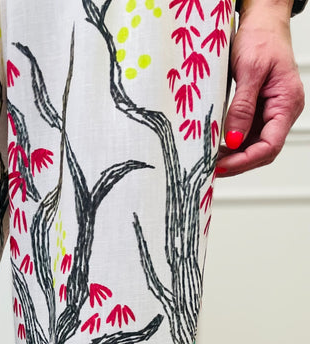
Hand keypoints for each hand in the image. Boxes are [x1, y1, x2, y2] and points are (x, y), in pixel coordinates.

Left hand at [216, 4, 304, 176]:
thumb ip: (242, 107)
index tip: (221, 166)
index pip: (270, 145)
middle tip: (211, 168)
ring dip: (233, 156)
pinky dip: (232, 144)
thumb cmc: (261, 38)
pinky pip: (247, 135)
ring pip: (254, 146)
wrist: (262, 21)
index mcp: (287, 103)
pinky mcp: (260, 111)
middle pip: (263, 151)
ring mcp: (272, 112)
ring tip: (210, 160)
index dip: (245, 160)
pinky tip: (216, 147)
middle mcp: (283, 111)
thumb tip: (234, 139)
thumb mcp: (249, 71)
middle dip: (238, 163)